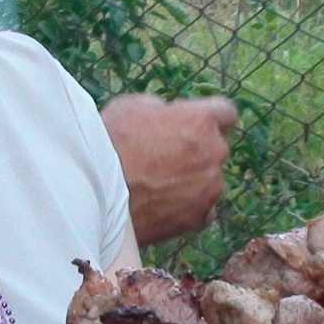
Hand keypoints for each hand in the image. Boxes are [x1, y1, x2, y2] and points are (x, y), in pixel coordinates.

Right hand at [102, 92, 239, 246]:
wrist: (96, 193)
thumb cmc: (110, 143)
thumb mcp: (131, 106)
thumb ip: (160, 108)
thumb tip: (166, 114)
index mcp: (201, 121)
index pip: (227, 112)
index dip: (211, 117)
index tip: (197, 124)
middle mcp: (214, 152)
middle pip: (215, 147)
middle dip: (196, 149)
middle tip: (164, 157)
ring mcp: (210, 187)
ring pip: (209, 179)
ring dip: (193, 179)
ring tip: (159, 186)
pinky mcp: (200, 217)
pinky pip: (204, 209)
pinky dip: (189, 206)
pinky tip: (164, 205)